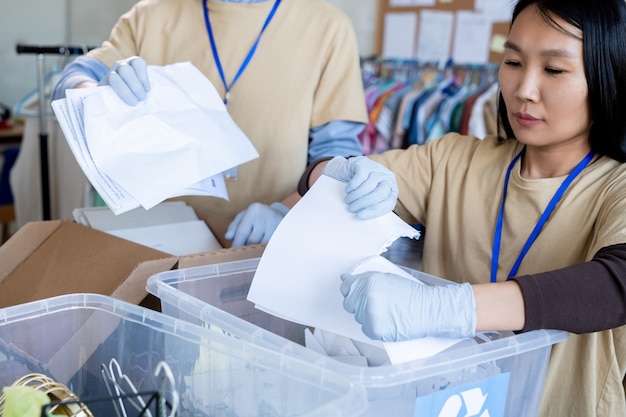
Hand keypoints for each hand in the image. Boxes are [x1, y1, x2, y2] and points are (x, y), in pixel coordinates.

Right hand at [98, 56, 150, 104]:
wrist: (113, 98)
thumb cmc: (134, 93)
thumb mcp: (142, 88)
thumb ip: (146, 89)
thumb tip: (158, 100)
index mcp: (133, 64)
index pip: (138, 62)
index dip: (144, 77)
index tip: (147, 90)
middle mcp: (121, 65)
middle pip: (126, 70)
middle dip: (136, 86)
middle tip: (141, 98)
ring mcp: (111, 73)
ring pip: (115, 77)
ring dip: (126, 91)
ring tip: (133, 102)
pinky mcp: (103, 82)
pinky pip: (110, 83)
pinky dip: (119, 93)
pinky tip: (123, 100)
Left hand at [225, 202, 288, 246]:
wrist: (280, 214)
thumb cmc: (257, 217)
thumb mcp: (244, 217)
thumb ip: (234, 226)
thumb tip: (228, 237)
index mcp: (254, 209)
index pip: (242, 232)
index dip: (237, 244)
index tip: (233, 254)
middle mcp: (265, 215)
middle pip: (252, 240)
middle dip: (248, 247)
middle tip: (246, 252)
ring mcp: (276, 223)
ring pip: (263, 244)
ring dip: (258, 249)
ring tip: (257, 248)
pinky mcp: (284, 231)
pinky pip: (272, 245)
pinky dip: (267, 249)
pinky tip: (266, 249)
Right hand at [322, 156, 397, 219]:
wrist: (349, 170)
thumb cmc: (360, 188)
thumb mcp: (369, 197)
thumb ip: (372, 207)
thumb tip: (365, 220)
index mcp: (392, 189)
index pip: (388, 203)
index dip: (374, 211)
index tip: (360, 216)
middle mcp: (387, 178)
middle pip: (380, 194)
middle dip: (364, 203)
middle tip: (352, 209)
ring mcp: (377, 169)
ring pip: (369, 186)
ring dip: (356, 196)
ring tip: (348, 201)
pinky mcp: (365, 164)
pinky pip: (359, 178)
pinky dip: (352, 187)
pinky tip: (348, 190)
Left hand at [340, 271, 475, 341]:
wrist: (430, 309)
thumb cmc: (412, 294)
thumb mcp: (387, 278)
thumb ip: (364, 278)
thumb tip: (345, 278)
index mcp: (369, 281)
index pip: (347, 287)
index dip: (352, 292)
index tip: (357, 295)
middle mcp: (367, 296)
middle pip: (350, 304)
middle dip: (360, 305)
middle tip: (378, 306)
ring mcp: (369, 314)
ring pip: (359, 317)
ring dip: (368, 317)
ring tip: (387, 313)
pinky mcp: (374, 330)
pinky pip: (366, 330)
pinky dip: (375, 328)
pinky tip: (388, 322)